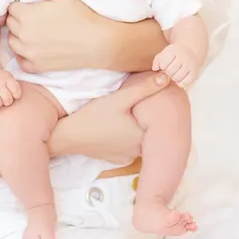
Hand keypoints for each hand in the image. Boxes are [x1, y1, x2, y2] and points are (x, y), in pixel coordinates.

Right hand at [0, 69, 21, 111]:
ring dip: (0, 104)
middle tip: (6, 99)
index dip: (16, 95)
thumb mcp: (9, 78)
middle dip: (8, 101)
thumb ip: (14, 87)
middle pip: (7, 99)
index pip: (16, 91)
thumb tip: (17, 101)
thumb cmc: (1, 79)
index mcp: (7, 78)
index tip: (14, 95)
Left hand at [7, 0, 105, 72]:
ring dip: (18, 34)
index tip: (32, 4)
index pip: (11, 7)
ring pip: (12, 41)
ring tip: (34, 29)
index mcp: (26, 16)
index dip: (21, 3)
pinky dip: (23, 54)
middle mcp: (23, 36)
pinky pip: (20, 61)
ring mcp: (29, 53)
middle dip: (18, 17)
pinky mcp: (38, 67)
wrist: (98, 42)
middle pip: (10, 23)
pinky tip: (33, 47)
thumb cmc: (79, 15)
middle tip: (35, 15)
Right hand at [48, 71, 169, 164]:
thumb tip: (167, 78)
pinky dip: (126, 139)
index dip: (156, 111)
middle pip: (148, 131)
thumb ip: (144, 88)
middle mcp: (139, 151)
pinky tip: (117, 129)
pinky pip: (128, 147)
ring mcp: (128, 157)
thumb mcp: (119, 98)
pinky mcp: (117, 159)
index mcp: (143, 135)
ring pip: (139, 140)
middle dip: (145, 120)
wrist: (70, 136)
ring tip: (128, 117)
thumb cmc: (95, 116)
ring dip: (136, 130)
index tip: (152, 102)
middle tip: (137, 107)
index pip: (158, 122)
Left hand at [152, 44, 201, 87]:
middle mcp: (183, 56)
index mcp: (174, 50)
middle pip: (169, 71)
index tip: (164, 65)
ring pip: (176, 77)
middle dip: (167, 72)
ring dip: (173, 77)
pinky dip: (180, 83)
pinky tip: (179, 78)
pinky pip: (185, 83)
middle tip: (169, 70)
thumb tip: (154, 69)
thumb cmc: (174, 54)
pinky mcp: (195, 72)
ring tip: (174, 73)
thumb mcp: (165, 53)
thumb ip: (157, 60)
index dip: (161, 66)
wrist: (191, 51)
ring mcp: (190, 64)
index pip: (163, 62)